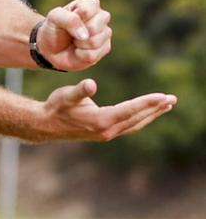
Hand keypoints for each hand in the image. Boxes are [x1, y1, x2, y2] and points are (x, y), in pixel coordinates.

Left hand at [36, 0, 111, 71]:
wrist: (52, 48)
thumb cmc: (54, 29)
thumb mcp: (54, 18)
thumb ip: (69, 19)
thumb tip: (85, 36)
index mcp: (91, 4)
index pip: (88, 10)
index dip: (75, 18)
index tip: (67, 20)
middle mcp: (101, 17)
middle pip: (94, 27)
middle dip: (77, 33)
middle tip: (71, 33)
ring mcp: (105, 33)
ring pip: (94, 42)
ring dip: (79, 45)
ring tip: (75, 41)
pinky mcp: (105, 48)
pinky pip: (94, 55)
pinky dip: (81, 55)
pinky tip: (79, 51)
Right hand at [42, 79, 176, 141]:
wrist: (46, 125)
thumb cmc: (56, 106)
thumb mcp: (66, 96)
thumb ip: (80, 91)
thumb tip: (91, 84)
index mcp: (100, 120)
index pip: (130, 110)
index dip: (147, 103)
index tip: (163, 96)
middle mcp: (107, 130)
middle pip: (137, 118)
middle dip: (155, 109)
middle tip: (172, 99)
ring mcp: (107, 134)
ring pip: (136, 124)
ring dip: (152, 115)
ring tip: (166, 105)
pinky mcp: (105, 133)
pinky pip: (130, 126)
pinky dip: (142, 118)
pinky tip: (148, 113)